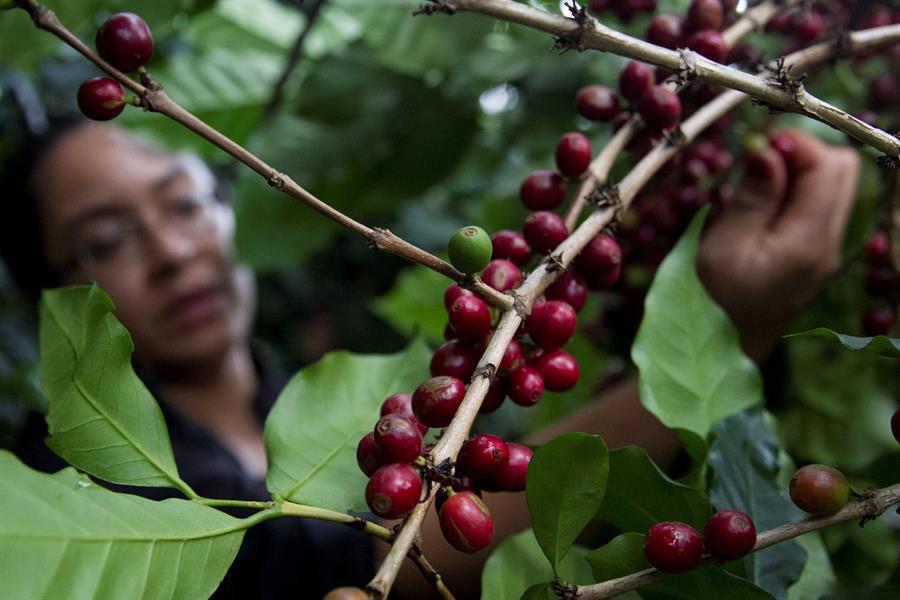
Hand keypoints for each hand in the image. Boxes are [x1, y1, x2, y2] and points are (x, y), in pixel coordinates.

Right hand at [698, 130, 860, 361]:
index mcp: (809, 241)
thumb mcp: (721, 248)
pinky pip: (817, 206)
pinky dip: (793, 193)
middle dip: (802, 153)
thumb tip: (768, 148)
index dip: (794, 144)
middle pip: (843, 169)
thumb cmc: (710, 304)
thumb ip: (752, 197)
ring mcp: (825, 250)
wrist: (718, 354)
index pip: (829, 165)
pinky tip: (760, 207)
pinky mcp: (813, 255)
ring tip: (753, 187)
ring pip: (833, 185)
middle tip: (755, 165)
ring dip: (797, 172)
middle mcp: (829, 243)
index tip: (752, 148)